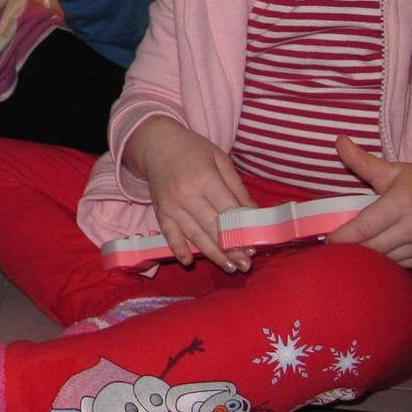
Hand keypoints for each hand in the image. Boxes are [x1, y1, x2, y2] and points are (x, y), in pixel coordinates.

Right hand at [124, 116, 254, 272]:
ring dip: (213, 254)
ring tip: (230, 267)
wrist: (155, 143)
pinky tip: (188, 261)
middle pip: (213, 227)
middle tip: (247, 264)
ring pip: (195, 235)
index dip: (243, 230)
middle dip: (231, 248)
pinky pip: (169, 233)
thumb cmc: (192, 149)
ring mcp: (171, 205)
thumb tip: (254, 214)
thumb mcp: (220, 160)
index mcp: (205, 179)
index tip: (255, 246)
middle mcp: (187, 194)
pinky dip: (177, 248)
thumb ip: (237, 187)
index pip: (228, 211)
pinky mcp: (160, 211)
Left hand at [327, 136, 411, 268]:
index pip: (364, 227)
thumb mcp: (393, 170)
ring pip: (386, 260)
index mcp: (402, 202)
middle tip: (337, 245)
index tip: (327, 238)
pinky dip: (389, 260)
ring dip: (370, 256)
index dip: (342, 236)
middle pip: (372, 247)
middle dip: (352, 248)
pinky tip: (382, 251)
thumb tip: (339, 140)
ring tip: (357, 248)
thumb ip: (362, 160)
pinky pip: (402, 266)